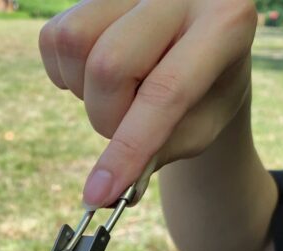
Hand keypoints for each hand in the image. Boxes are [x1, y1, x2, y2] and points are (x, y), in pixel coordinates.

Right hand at [38, 0, 256, 205]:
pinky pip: (55, 36)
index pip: (165, 91)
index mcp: (227, 22)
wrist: (205, 54)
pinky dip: (65, 72)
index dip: (127, 149)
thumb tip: (104, 192)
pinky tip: (96, 75)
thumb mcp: (196, 131)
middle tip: (126, 127)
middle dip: (106, 117)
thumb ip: (154, 155)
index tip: (97, 195)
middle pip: (108, 63)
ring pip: (74, 42)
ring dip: (84, 92)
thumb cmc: (206, 96)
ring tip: (117, 94)